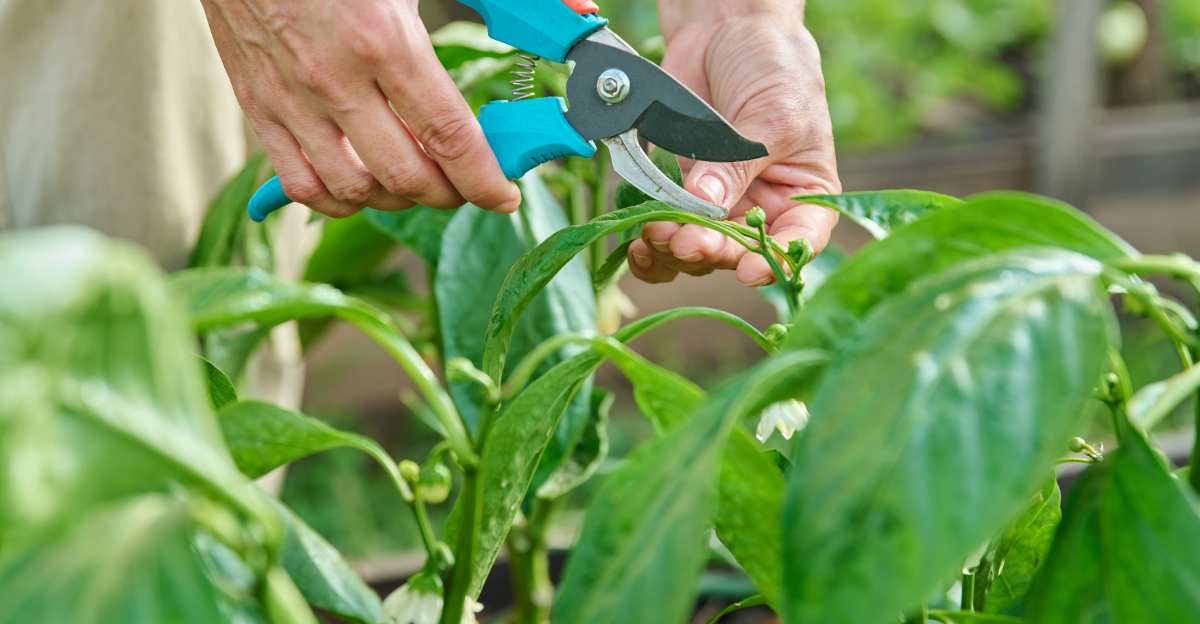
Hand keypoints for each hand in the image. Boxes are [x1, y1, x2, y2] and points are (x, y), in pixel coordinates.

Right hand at [199, 0, 521, 217]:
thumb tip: (575, 18)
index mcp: (384, 41)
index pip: (448, 137)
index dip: (484, 180)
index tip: (504, 195)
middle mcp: (333, 80)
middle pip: (405, 177)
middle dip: (449, 194)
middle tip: (468, 183)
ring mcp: (289, 98)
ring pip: (353, 192)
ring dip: (397, 201)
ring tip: (420, 182)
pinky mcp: (257, 105)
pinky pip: (300, 184)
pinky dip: (338, 200)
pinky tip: (364, 184)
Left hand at [628, 4, 840, 285]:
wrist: (726, 29)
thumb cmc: (774, 67)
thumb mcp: (773, 114)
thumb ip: (740, 163)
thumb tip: (705, 203)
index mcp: (801, 195)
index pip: (797, 241)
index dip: (775, 262)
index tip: (750, 269)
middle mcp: (760, 208)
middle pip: (737, 252)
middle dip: (712, 252)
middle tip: (688, 242)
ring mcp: (715, 204)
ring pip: (696, 251)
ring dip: (675, 250)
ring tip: (657, 235)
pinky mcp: (676, 193)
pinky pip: (663, 233)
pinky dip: (650, 246)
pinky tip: (638, 244)